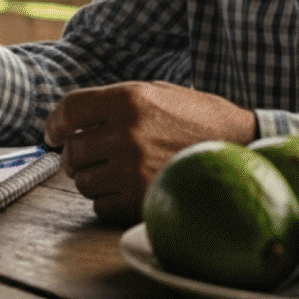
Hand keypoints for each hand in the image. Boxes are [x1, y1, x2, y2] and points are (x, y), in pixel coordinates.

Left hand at [44, 83, 256, 225]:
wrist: (245, 146)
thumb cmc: (202, 119)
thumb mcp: (161, 93)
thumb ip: (116, 101)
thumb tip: (71, 118)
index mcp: (129, 99)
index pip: (69, 110)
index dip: (55, 124)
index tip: (53, 134)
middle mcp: (127, 131)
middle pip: (72, 150)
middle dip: (79, 156)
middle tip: (97, 157)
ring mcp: (134, 167)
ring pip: (82, 181)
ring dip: (95, 179)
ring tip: (122, 173)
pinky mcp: (143, 197)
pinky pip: (100, 205)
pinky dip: (109, 201)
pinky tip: (131, 190)